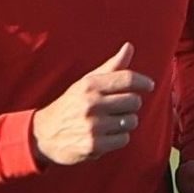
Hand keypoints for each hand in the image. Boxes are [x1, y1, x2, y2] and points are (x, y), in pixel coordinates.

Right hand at [32, 43, 154, 165]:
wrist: (43, 134)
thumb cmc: (70, 105)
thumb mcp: (85, 83)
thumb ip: (110, 67)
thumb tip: (129, 47)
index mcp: (89, 85)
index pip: (127, 78)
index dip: (143, 81)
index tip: (150, 86)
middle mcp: (91, 103)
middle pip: (134, 101)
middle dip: (131, 105)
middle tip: (119, 108)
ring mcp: (92, 125)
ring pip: (131, 121)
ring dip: (125, 122)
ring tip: (111, 122)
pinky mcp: (94, 145)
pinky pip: (124, 139)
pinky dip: (119, 137)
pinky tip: (106, 135)